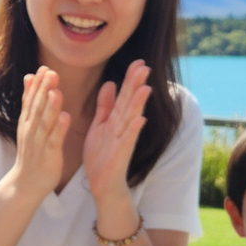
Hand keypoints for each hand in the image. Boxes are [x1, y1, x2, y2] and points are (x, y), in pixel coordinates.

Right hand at [10, 66, 69, 201]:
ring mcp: (39, 143)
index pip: (31, 100)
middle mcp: (31, 130)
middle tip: (51, 72)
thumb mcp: (28, 124)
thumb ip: (31, 101)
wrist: (26, 183)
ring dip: (50, 106)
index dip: (37, 84)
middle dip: (44, 90)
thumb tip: (30, 76)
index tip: (45, 68)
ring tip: (56, 91)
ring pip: (44, 122)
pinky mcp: (49, 155)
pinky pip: (54, 140)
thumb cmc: (32, 152)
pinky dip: (59, 128)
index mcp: (27, 122)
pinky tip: (66, 116)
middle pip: (37, 107)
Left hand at [83, 60, 151, 203]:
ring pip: (131, 118)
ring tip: (146, 87)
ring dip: (139, 103)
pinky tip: (140, 119)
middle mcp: (121, 127)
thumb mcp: (99, 126)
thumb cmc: (101, 156)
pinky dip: (134, 130)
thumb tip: (110, 83)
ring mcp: (123, 140)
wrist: (102, 184)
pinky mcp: (121, 154)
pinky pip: (128, 140)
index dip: (130, 79)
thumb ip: (104, 106)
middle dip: (136, 85)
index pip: (124, 96)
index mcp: (114, 120)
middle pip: (130, 103)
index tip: (138, 62)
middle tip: (145, 66)